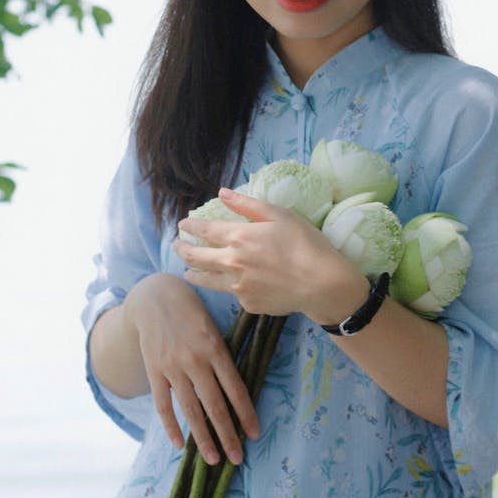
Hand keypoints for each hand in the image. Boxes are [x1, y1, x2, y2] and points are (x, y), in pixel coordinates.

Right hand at [123, 273, 258, 464]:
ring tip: (213, 460)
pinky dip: (171, 426)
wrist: (155, 296)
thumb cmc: (192, 310)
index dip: (246, 414)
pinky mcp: (154, 371)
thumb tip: (237, 387)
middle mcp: (195, 360)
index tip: (255, 434)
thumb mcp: (214, 326)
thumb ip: (223, 355)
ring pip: (190, 410)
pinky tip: (180, 444)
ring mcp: (173, 367)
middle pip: (215, 405)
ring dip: (203, 438)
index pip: (236, 389)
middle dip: (228, 435)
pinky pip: (163, 404)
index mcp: (216, 348)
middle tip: (237, 459)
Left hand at [174, 188, 367, 322]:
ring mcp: (238, 286)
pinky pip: (231, 293)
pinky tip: (227, 284)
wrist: (321, 283)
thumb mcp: (280, 215)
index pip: (205, 230)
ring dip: (193, 272)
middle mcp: (232, 262)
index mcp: (239, 237)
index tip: (182, 225)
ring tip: (187, 270)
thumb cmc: (305, 243)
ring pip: (206, 280)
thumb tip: (222, 193)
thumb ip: (248, 205)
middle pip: (197, 256)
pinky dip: (225, 286)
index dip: (191, 226)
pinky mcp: (248, 304)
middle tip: (176, 246)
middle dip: (183, 249)